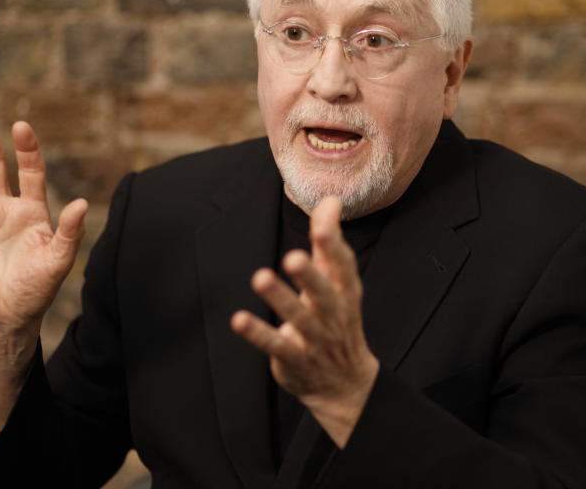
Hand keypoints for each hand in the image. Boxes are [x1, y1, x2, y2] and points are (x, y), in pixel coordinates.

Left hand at [231, 196, 378, 447]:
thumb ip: (329, 242)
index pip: (344, 267)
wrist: (346, 385)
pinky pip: (276, 345)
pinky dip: (258, 333)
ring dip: (280, 299)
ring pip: (298, 318)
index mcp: (346, 293)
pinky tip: (239, 319)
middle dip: (310, 276)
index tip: (322, 224)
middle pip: (324, 293)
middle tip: (294, 256)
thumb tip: (330, 200)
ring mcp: (315, 339)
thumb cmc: (338, 320)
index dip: (333, 246)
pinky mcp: (294, 359)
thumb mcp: (338, 283)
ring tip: (260, 277)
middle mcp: (333, 315)